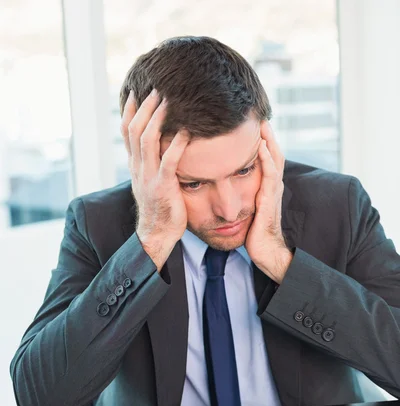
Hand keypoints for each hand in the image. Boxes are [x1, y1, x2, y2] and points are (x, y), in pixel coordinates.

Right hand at [120, 90, 189, 270]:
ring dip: (158, 118)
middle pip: (135, 129)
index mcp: (134, 165)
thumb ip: (152, 162)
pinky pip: (169, 161)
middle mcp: (138, 167)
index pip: (126, 131)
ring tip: (169, 100)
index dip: (130, 109)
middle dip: (145, 107)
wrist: (157, 233)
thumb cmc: (160, 207)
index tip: (137, 90)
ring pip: (147, 140)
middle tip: (157, 87)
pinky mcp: (163, 186)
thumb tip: (160, 144)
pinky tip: (186, 131)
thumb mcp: (150, 180)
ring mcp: (149, 177)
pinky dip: (177, 144)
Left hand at [245, 120, 292, 283]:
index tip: (248, 121)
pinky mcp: (270, 200)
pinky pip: (270, 175)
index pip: (265, 156)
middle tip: (257, 112)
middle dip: (266, 132)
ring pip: (275, 158)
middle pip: (273, 151)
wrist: (264, 252)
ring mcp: (273, 191)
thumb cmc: (253, 233)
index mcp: (265, 186)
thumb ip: (240, 195)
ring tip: (261, 121)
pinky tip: (261, 147)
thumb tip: (223, 185)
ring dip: (269, 139)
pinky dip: (267, 159)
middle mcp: (272, 185)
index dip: (260, 138)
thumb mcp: (245, 209)